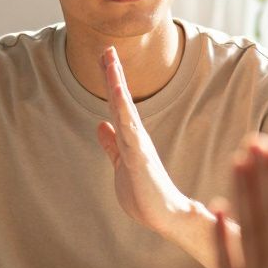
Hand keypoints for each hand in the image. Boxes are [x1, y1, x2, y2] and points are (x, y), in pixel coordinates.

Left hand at [96, 47, 191, 232]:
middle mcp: (136, 137)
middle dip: (113, 75)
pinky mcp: (140, 158)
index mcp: (131, 139)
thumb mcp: (121, 164)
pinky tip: (116, 95)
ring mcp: (139, 146)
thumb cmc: (146, 194)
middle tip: (107, 49)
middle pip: (121, 100)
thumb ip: (112, 145)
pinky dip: (123, 112)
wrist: (166, 218)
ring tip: (110, 62)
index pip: (117, 106)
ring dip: (117, 85)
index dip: (110, 83)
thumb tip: (101, 125)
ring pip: (125, 110)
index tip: (105, 59)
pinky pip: (129, 130)